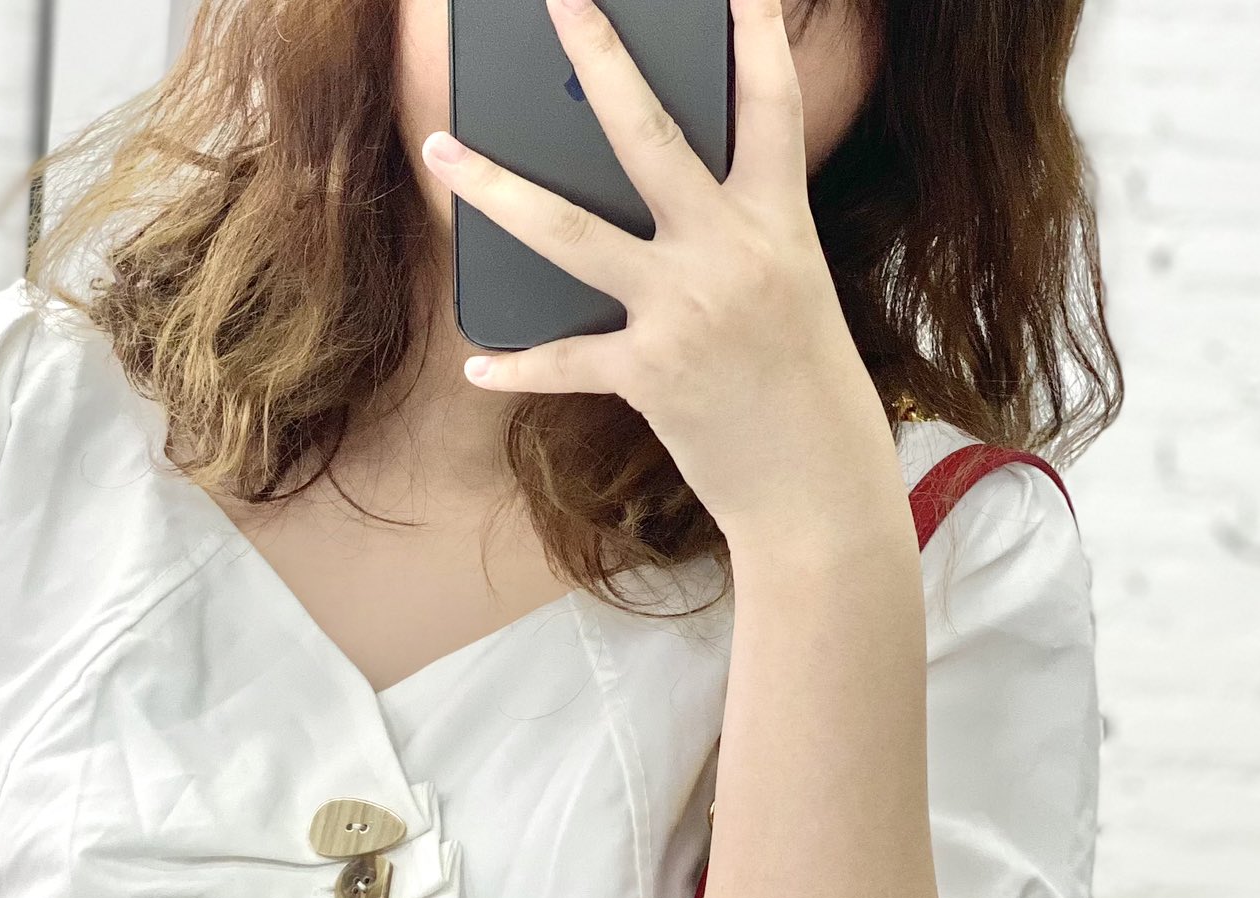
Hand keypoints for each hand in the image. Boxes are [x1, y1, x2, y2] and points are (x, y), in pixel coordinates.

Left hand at [422, 0, 894, 538]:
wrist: (817, 489)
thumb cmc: (809, 393)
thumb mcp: (791, 294)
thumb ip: (735, 241)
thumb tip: (659, 212)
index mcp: (778, 225)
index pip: (770, 106)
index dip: (754, 33)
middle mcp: (729, 253)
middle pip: (649, 133)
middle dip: (600, 54)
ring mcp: (684, 310)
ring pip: (570, 229)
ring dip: (497, 187)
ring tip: (442, 149)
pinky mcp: (648, 373)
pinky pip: (564, 359)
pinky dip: (519, 363)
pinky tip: (480, 361)